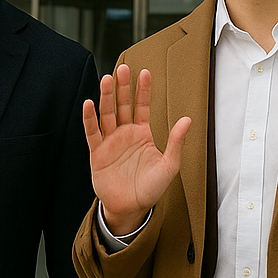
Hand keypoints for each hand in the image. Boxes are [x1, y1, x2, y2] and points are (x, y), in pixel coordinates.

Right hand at [81, 64, 191, 235]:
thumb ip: (176, 142)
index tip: (145, 72)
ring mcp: (110, 142)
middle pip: (122, 105)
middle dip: (122, 87)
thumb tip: (187, 119)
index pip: (142, 106)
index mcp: (142, 134)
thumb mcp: (169, 165)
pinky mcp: (98, 153)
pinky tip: (89, 104)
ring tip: (106, 80)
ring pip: (107, 114)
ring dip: (106, 97)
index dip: (143, 90)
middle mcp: (125, 134)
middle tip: (122, 69)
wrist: (132, 208)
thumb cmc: (151, 189)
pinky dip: (90, 118)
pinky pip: (93, 133)